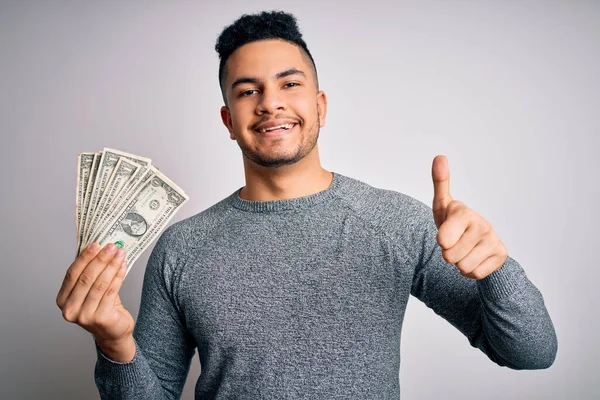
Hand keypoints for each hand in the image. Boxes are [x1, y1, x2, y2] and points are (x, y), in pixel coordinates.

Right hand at [56, 242, 134, 360]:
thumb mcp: (91, 290)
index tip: (96, 244)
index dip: (84, 258)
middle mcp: (70, 310)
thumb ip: (89, 272)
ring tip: (120, 254)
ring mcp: (84, 316)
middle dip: (100, 259)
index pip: (72, 274)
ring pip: (99, 284)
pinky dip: (118, 277)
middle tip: (112, 246)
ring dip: (111, 266)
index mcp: (62, 300)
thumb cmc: (102, 307)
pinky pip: (111, 292)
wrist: (113, 332)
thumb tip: (98, 247)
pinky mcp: (100, 319)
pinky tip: (123, 267)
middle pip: (86, 278)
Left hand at [431, 155, 507, 279]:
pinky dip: (471, 271)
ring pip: (463, 267)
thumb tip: (440, 156)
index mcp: (464, 213)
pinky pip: (475, 275)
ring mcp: (493, 240)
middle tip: (455, 243)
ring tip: (464, 250)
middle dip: (449, 254)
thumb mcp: (443, 205)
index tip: (446, 234)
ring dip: (460, 263)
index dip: (441, 242)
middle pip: (450, 257)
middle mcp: (482, 225)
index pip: (443, 240)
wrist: (476, 242)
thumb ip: (440, 182)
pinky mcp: (501, 256)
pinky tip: (475, 258)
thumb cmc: (455, 223)